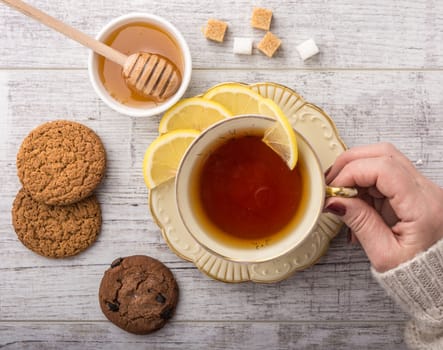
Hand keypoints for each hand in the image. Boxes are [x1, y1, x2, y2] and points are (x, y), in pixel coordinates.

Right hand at [324, 143, 442, 271]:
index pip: (383, 167)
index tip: (333, 189)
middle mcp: (426, 190)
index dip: (351, 172)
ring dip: (356, 170)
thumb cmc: (417, 272)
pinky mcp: (413, 190)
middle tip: (331, 184)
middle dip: (350, 163)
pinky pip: (384, 173)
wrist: (437, 276)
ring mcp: (421, 187)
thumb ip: (359, 222)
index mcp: (422, 206)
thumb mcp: (384, 254)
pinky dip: (363, 181)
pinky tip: (355, 200)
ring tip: (342, 194)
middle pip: (383, 153)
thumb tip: (334, 200)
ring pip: (383, 158)